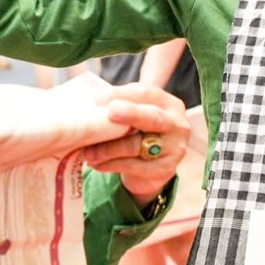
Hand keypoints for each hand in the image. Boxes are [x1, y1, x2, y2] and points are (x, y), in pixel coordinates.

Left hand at [81, 84, 189, 203]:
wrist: (152, 169)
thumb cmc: (139, 134)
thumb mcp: (136, 116)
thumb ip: (122, 106)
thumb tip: (92, 101)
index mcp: (169, 104)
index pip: (146, 93)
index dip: (121, 94)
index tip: (97, 99)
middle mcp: (176, 124)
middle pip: (152, 117)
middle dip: (130, 114)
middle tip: (109, 112)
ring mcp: (174, 148)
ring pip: (137, 146)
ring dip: (108, 149)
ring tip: (88, 152)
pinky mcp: (165, 170)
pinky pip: (134, 167)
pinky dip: (111, 165)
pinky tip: (97, 164)